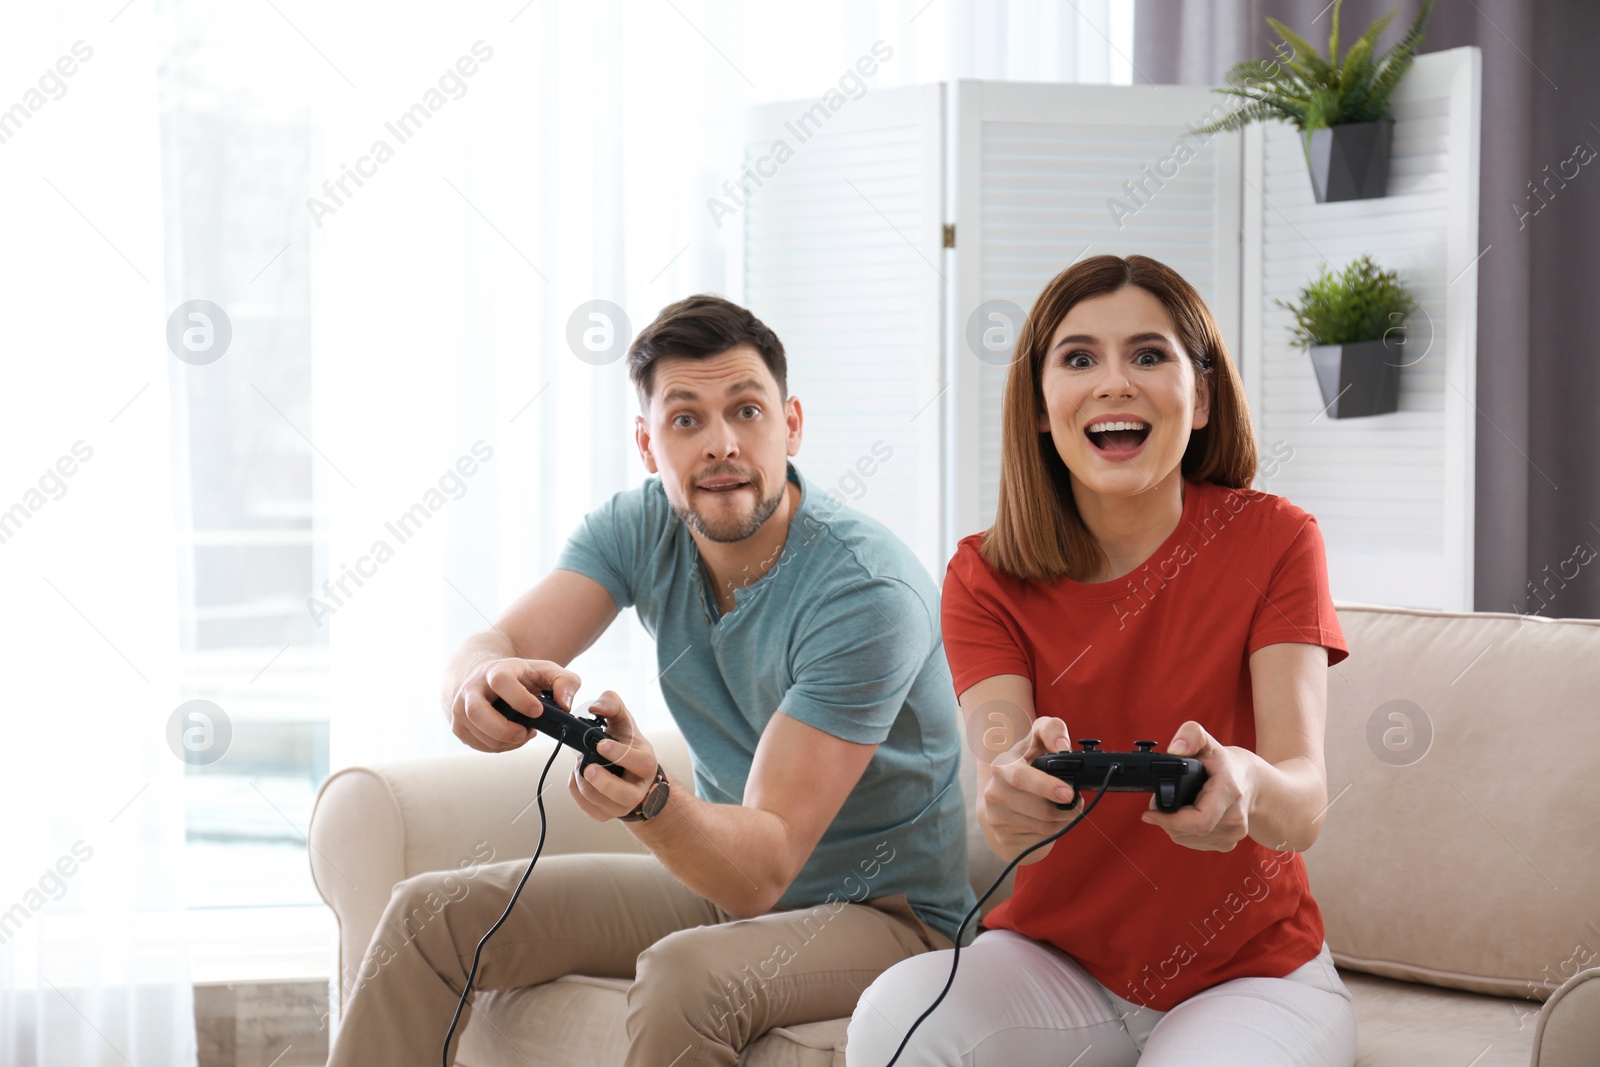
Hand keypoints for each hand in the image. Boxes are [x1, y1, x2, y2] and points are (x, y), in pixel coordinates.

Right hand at [448, 658, 580, 752]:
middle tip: (526, 733)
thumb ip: (565, 683)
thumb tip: (565, 705)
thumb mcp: (545, 671)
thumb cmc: (517, 676)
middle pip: (477, 711)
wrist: (483, 676)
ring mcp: (461, 707)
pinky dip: (496, 747)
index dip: (520, 699)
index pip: (501, 681)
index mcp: (496, 670)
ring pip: (475, 731)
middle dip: (503, 729)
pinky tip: (510, 739)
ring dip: (503, 741)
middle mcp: (473, 688)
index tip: (537, 711)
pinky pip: (475, 743)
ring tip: (522, 735)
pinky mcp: (458, 725)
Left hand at [568, 690, 660, 821]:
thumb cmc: (627, 745)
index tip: (601, 744)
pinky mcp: (606, 814)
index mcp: (646, 763)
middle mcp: (639, 788)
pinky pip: (588, 808)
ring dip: (584, 784)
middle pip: (625, 795)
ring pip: (602, 804)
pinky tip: (578, 777)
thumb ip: (612, 705)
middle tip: (588, 767)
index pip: (639, 762)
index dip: (619, 754)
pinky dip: (577, 791)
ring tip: (580, 766)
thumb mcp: (623, 721)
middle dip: (603, 782)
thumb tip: (595, 707)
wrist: (631, 773)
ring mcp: (623, 805)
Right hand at [979, 715, 1080, 862]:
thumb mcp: (1036, 740)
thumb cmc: (1027, 764)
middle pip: (1040, 809)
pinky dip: (1054, 830)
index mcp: (1001, 765)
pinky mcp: (1003, 836)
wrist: (1002, 795)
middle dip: (1065, 809)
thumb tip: (1062, 747)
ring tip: (1063, 808)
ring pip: (1043, 826)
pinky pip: (1040, 838)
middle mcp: (994, 792)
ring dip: (1063, 819)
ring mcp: (996, 817)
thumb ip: (1051, 730)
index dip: (1046, 786)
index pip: (1021, 777)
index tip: (1068, 792)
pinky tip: (1050, 819)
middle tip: (1075, 802)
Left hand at [1140, 721, 1252, 850]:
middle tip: (1156, 805)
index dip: (1171, 821)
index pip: (1200, 820)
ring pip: (1190, 840)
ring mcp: (1234, 833)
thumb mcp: (1209, 742)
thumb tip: (1175, 749)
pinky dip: (1184, 834)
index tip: (1149, 813)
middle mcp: (1235, 818)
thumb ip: (1191, 735)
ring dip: (1173, 828)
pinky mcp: (1229, 843)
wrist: (1252, 782)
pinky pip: (1197, 845)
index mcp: (1229, 792)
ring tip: (1169, 809)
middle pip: (1189, 832)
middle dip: (1166, 821)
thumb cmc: (1226, 763)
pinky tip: (1183, 819)